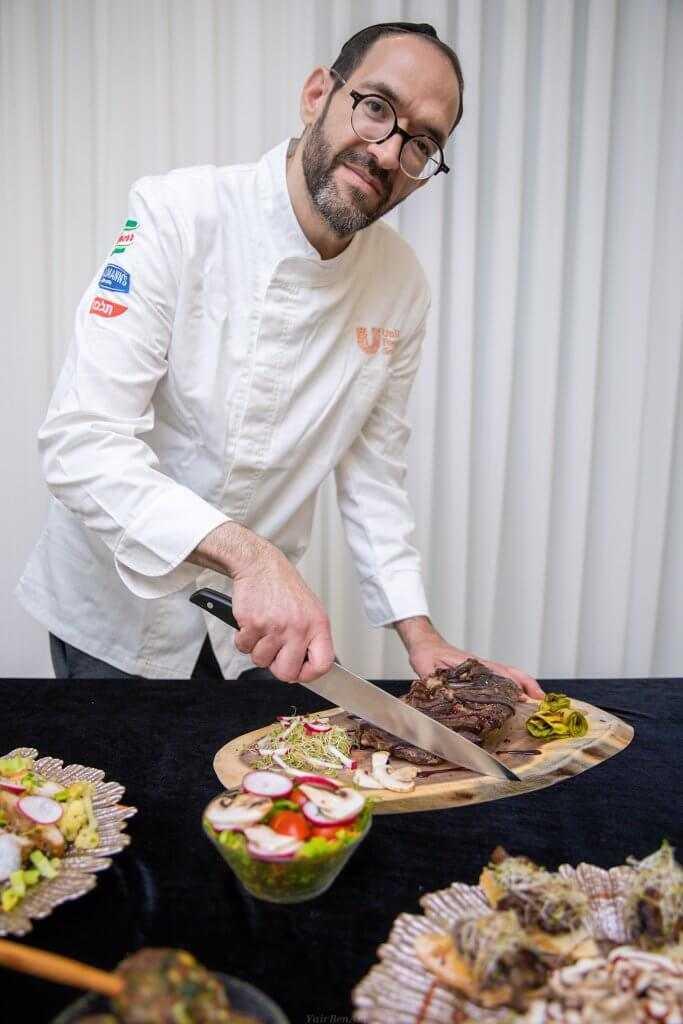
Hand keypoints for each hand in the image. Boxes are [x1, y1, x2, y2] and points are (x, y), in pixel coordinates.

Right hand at [189, 522, 334, 682]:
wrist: (261, 565)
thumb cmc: (283, 588)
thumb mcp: (310, 611)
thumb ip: (311, 639)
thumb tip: (308, 668)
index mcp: (318, 625)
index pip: (323, 664)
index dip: (310, 675)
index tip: (300, 672)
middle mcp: (299, 627)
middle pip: (287, 672)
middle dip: (276, 666)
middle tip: (274, 652)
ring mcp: (276, 626)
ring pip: (261, 661)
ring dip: (257, 649)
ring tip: (263, 630)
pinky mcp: (254, 623)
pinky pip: (244, 648)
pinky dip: (244, 639)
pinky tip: (252, 623)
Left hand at [394, 617, 543, 699]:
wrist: (425, 644)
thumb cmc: (427, 655)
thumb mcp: (427, 670)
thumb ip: (433, 682)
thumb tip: (440, 694)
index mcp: (473, 665)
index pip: (499, 673)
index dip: (513, 685)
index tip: (524, 697)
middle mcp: (483, 667)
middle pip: (512, 673)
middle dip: (528, 686)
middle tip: (541, 700)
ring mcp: (484, 669)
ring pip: (510, 675)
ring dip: (525, 686)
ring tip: (537, 701)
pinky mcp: (481, 673)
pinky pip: (503, 677)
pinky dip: (515, 685)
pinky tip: (519, 697)